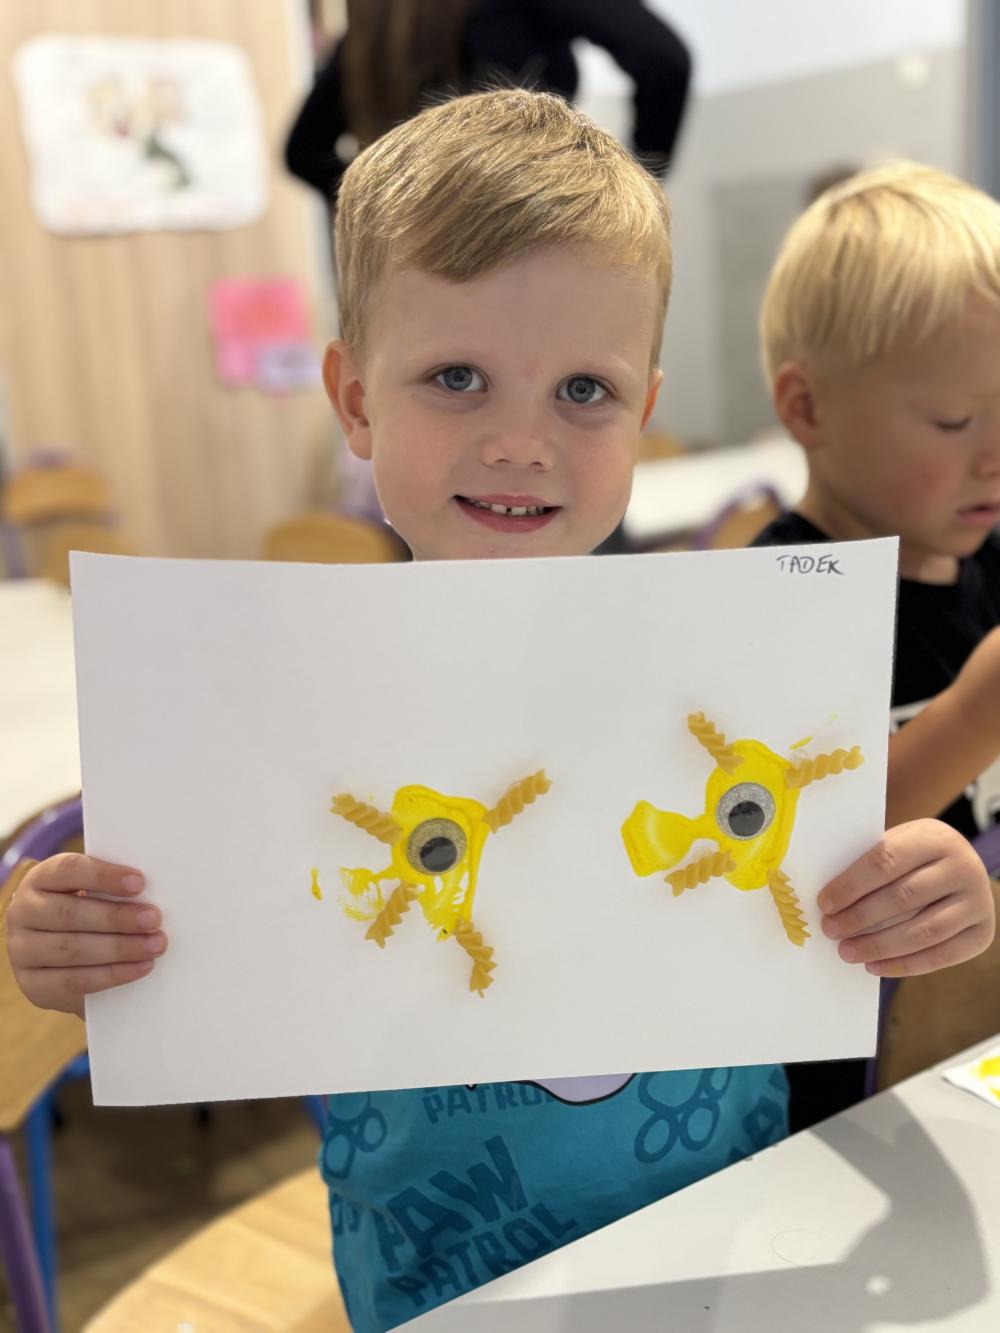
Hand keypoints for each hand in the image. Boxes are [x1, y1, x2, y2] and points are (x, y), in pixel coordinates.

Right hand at [5, 853, 165, 1016]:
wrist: (58, 956)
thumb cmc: (86, 912)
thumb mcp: (92, 892)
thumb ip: (113, 890)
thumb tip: (153, 893)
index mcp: (40, 879)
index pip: (68, 871)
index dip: (104, 876)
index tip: (140, 882)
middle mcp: (23, 912)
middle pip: (70, 914)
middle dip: (117, 917)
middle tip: (154, 919)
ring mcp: (22, 951)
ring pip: (72, 950)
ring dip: (120, 948)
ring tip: (155, 945)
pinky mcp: (33, 985)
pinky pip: (74, 982)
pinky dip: (112, 975)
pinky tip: (140, 967)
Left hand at [818, 819, 994, 976]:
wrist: (962, 869)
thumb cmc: (915, 858)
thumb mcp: (899, 845)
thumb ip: (870, 865)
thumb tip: (828, 901)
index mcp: (935, 837)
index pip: (886, 861)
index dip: (851, 885)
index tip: (825, 904)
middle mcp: (963, 867)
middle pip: (903, 898)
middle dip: (860, 918)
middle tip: (831, 930)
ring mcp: (978, 901)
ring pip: (922, 931)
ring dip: (878, 946)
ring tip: (846, 952)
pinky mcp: (982, 933)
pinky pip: (941, 956)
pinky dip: (903, 965)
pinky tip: (874, 966)